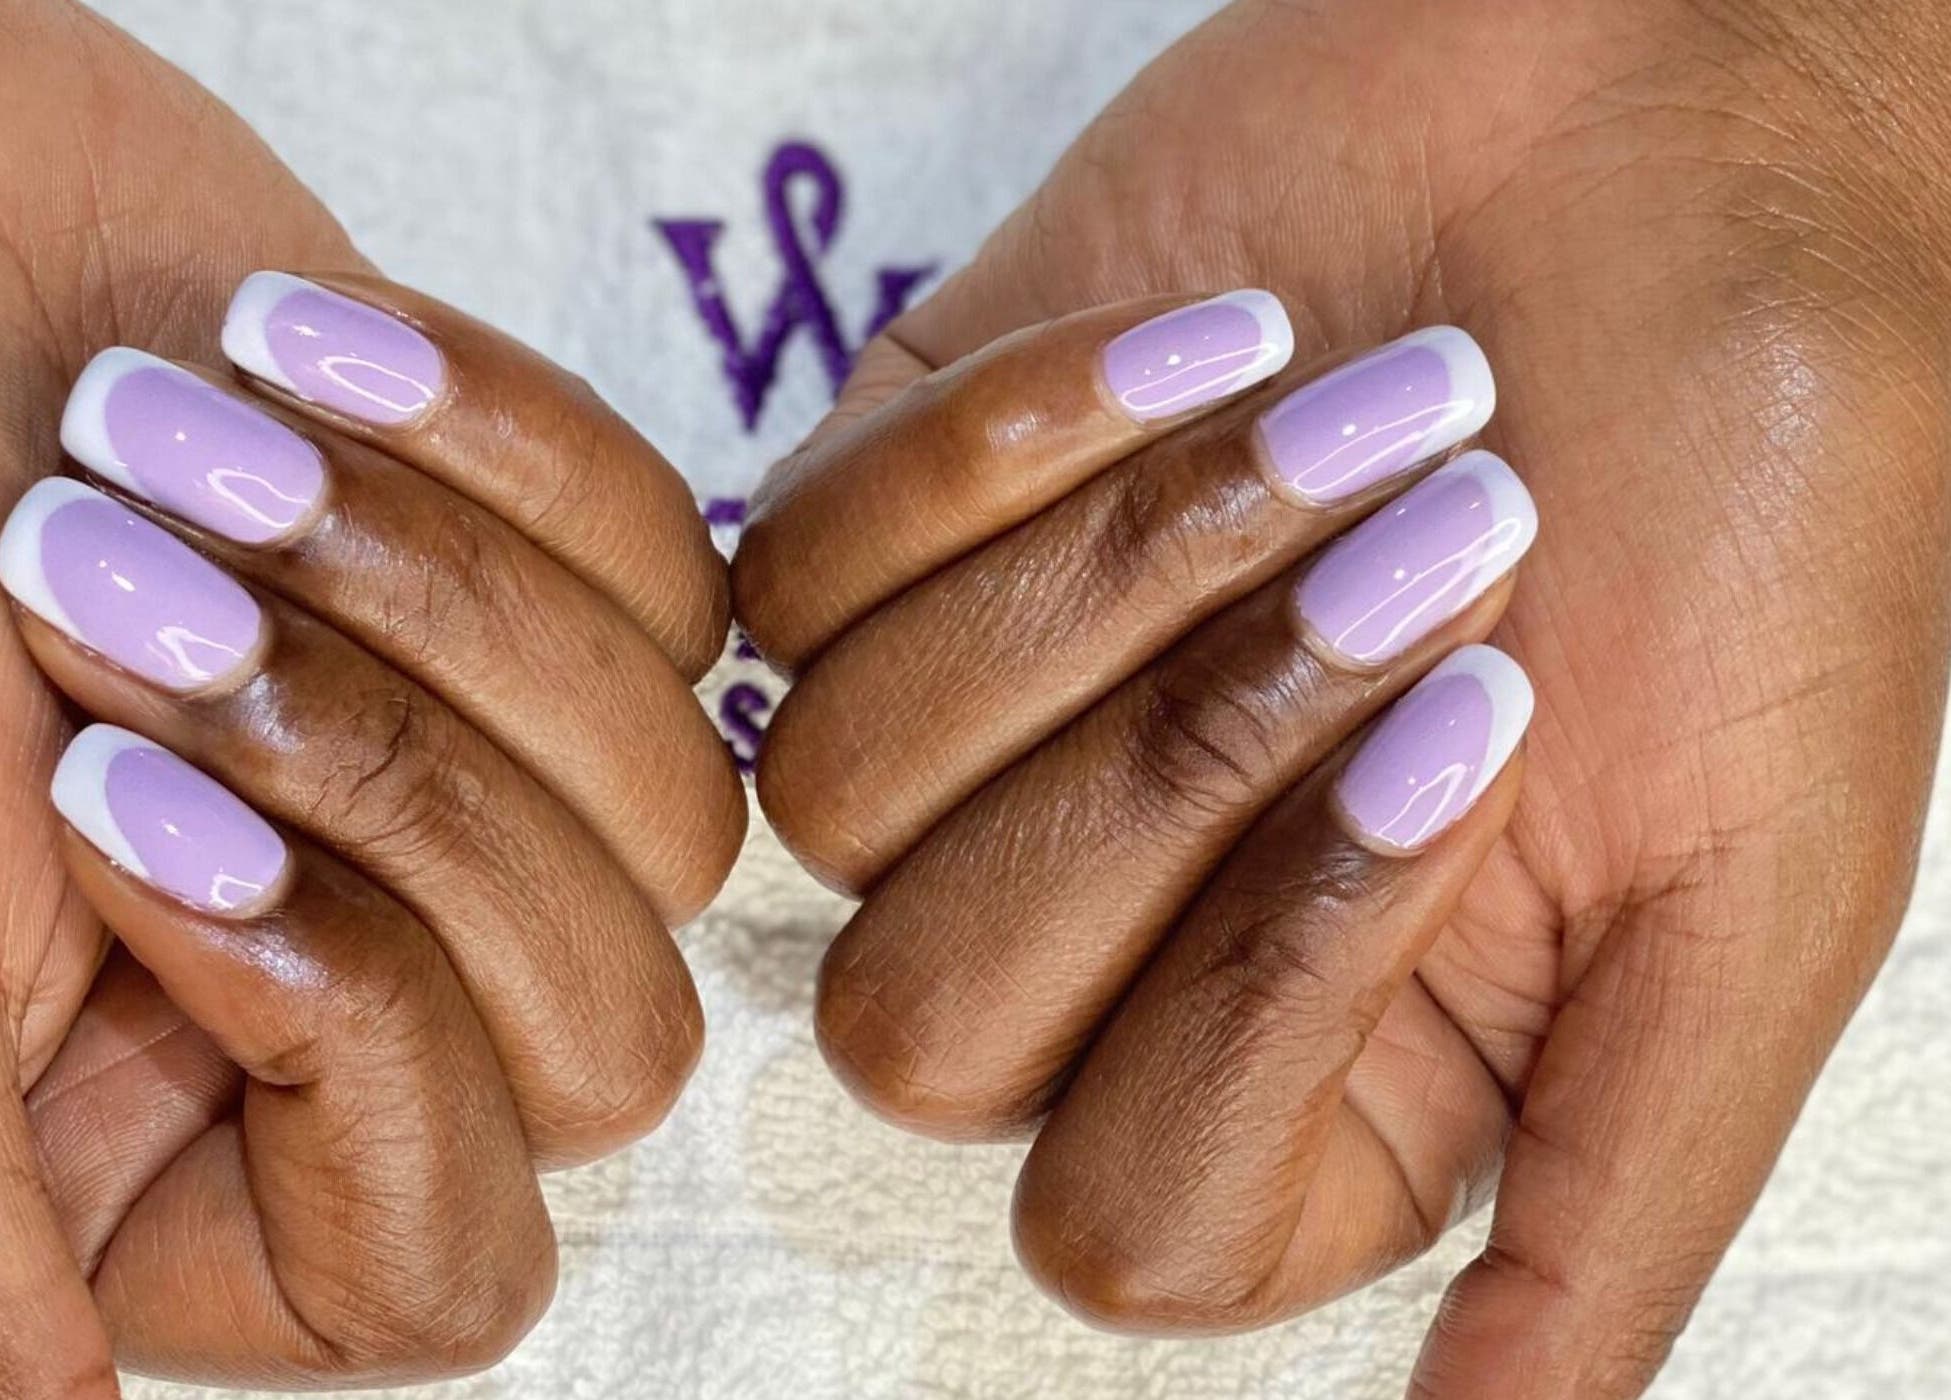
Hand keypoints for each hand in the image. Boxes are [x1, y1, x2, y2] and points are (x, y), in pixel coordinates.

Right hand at [0, 5, 739, 1389]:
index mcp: (207, 1141)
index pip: (451, 1266)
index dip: (354, 1043)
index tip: (129, 821)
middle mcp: (380, 989)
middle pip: (615, 1040)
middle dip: (390, 786)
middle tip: (112, 592)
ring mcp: (496, 797)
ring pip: (683, 811)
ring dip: (426, 599)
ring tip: (163, 431)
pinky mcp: (565, 595)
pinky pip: (688, 586)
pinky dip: (501, 450)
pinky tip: (282, 344)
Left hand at [736, 0, 1950, 1392]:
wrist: (1680, 143)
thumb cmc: (1762, 501)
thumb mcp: (1749, 894)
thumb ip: (1604, 1211)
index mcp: (1314, 1055)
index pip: (1129, 1219)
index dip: (1265, 997)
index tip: (1482, 743)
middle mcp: (1120, 921)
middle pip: (925, 1029)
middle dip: (1172, 772)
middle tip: (1419, 545)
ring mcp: (990, 721)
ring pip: (842, 795)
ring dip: (1113, 582)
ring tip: (1346, 399)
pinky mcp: (903, 514)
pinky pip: (795, 578)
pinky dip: (1004, 445)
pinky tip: (1221, 328)